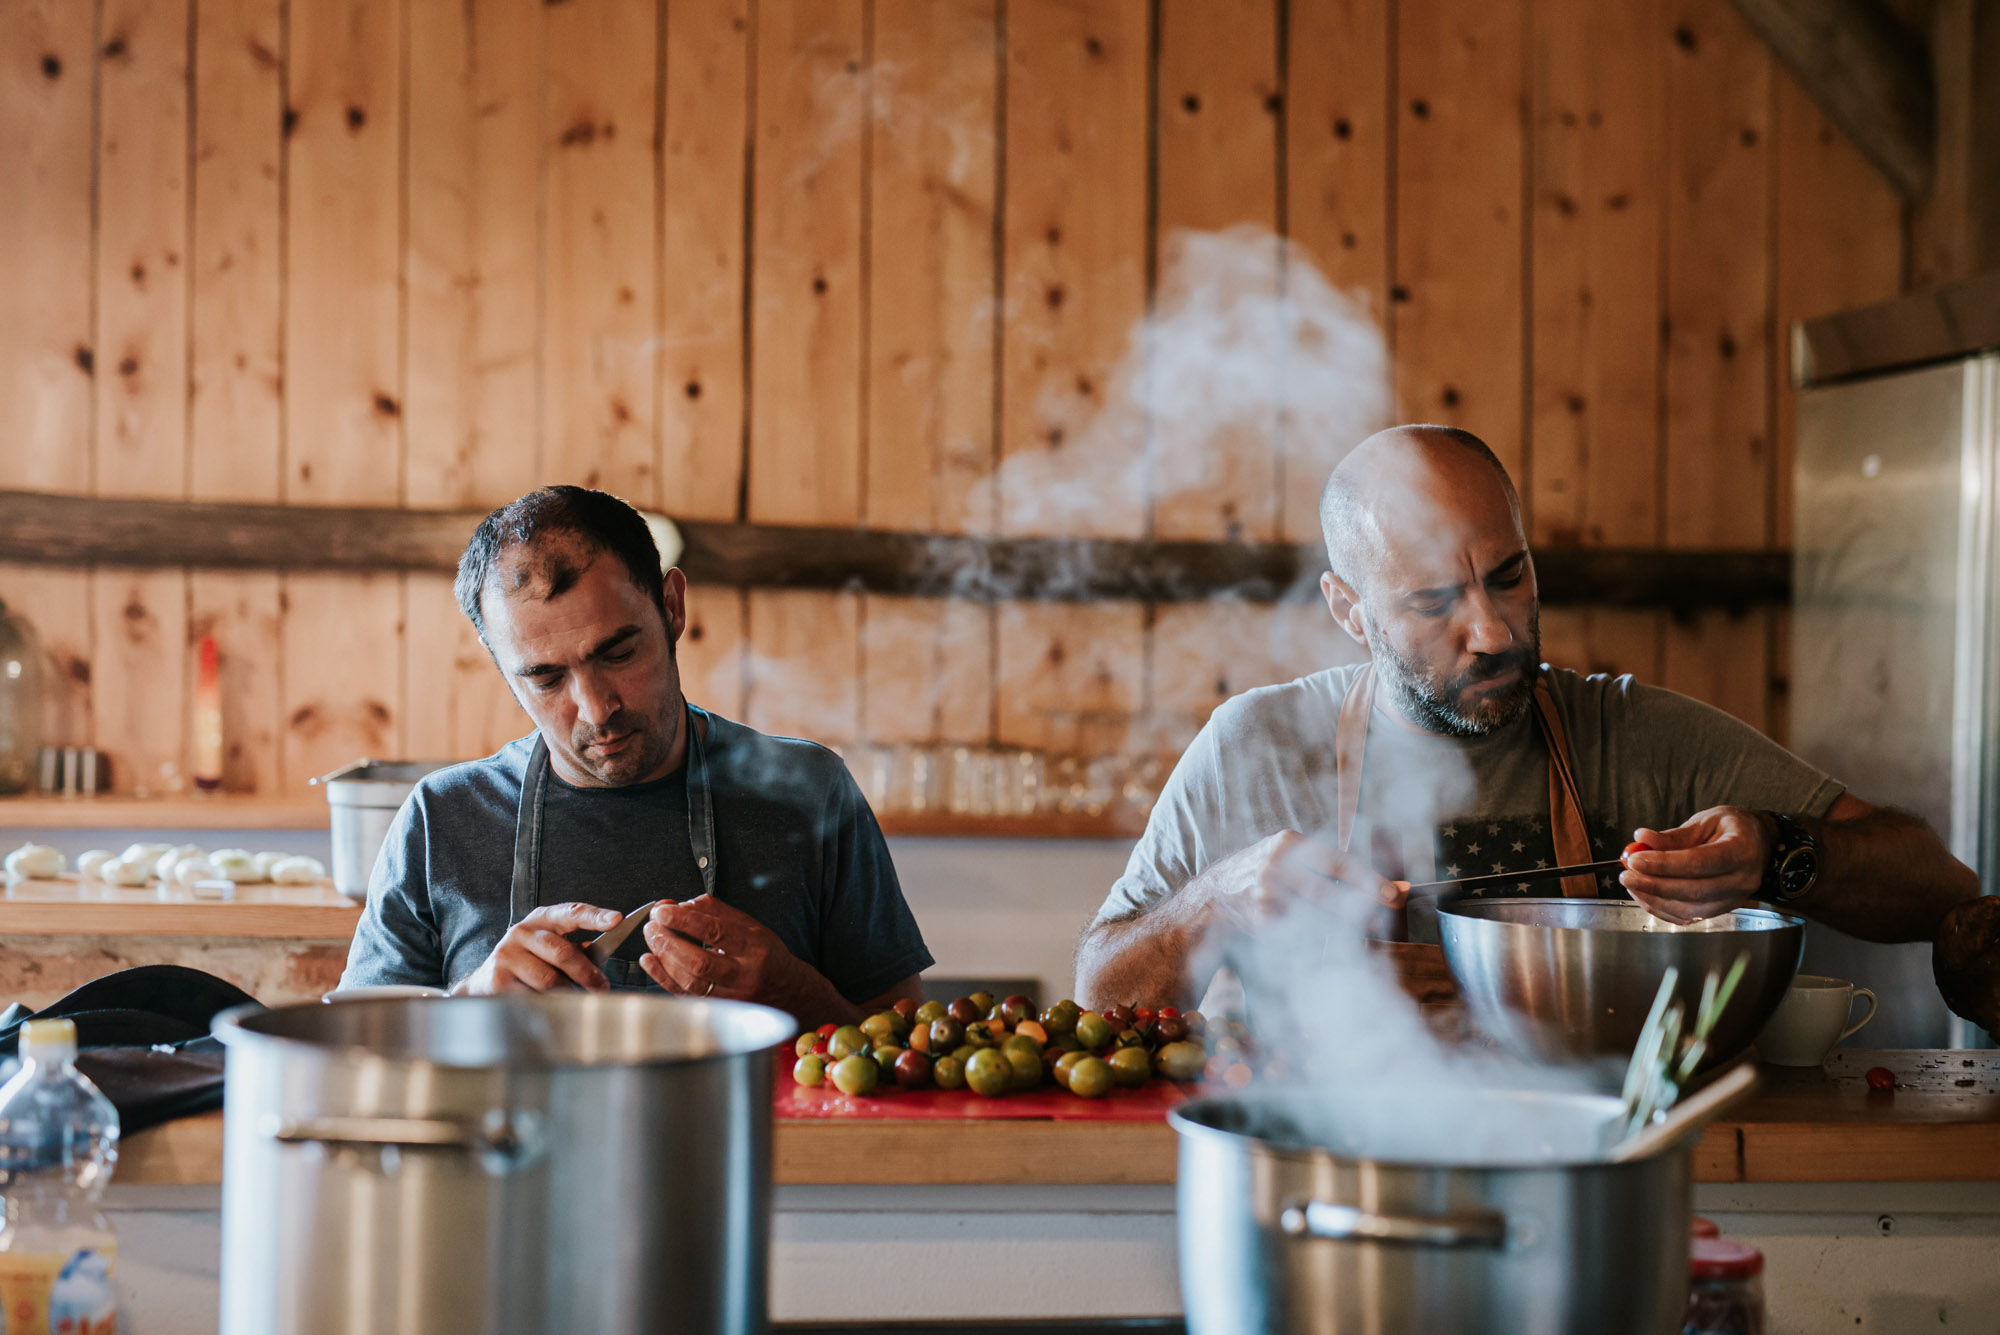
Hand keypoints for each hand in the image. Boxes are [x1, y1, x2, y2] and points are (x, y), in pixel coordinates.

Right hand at [454, 902, 621, 993]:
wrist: (484, 981)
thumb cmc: (528, 962)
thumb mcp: (548, 947)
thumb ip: (574, 949)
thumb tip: (599, 958)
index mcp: (540, 920)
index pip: (571, 912)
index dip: (595, 916)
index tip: (617, 920)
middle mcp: (521, 933)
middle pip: (562, 952)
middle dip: (587, 972)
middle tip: (602, 986)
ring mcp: (507, 957)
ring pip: (549, 980)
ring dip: (569, 993)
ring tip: (578, 999)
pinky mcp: (499, 981)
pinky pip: (534, 997)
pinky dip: (549, 1004)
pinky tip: (553, 1006)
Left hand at [639, 895, 809, 1004]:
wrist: (788, 991)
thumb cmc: (767, 955)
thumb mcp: (751, 926)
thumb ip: (717, 912)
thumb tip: (682, 905)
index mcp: (754, 948)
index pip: (716, 932)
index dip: (685, 920)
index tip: (663, 910)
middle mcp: (743, 974)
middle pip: (699, 961)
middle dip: (669, 941)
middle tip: (653, 926)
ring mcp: (730, 996)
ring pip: (690, 981)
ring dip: (664, 958)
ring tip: (651, 938)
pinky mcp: (717, 1008)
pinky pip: (684, 995)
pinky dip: (663, 977)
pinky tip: (650, 961)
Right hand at [1200, 830, 1407, 926]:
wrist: (1216, 895)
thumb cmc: (1266, 874)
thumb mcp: (1292, 858)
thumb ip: (1333, 868)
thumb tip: (1391, 887)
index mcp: (1288, 843)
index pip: (1336, 862)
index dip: (1367, 880)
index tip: (1393, 894)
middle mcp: (1276, 866)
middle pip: (1329, 892)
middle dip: (1360, 908)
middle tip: (1384, 921)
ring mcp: (1267, 895)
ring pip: (1317, 916)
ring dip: (1339, 926)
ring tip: (1353, 928)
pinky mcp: (1263, 920)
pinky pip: (1300, 932)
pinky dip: (1312, 935)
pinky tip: (1306, 930)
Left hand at [1619, 807, 1772, 923]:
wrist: (1758, 845)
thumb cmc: (1732, 829)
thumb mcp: (1706, 821)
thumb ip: (1674, 835)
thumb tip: (1641, 839)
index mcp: (1742, 851)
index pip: (1700, 862)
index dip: (1664, 863)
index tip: (1635, 859)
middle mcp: (1742, 881)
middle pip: (1694, 890)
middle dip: (1654, 884)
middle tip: (1626, 875)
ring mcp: (1734, 900)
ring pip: (1690, 909)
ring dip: (1654, 899)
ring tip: (1631, 883)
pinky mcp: (1722, 911)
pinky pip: (1688, 917)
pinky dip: (1662, 909)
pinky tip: (1644, 895)